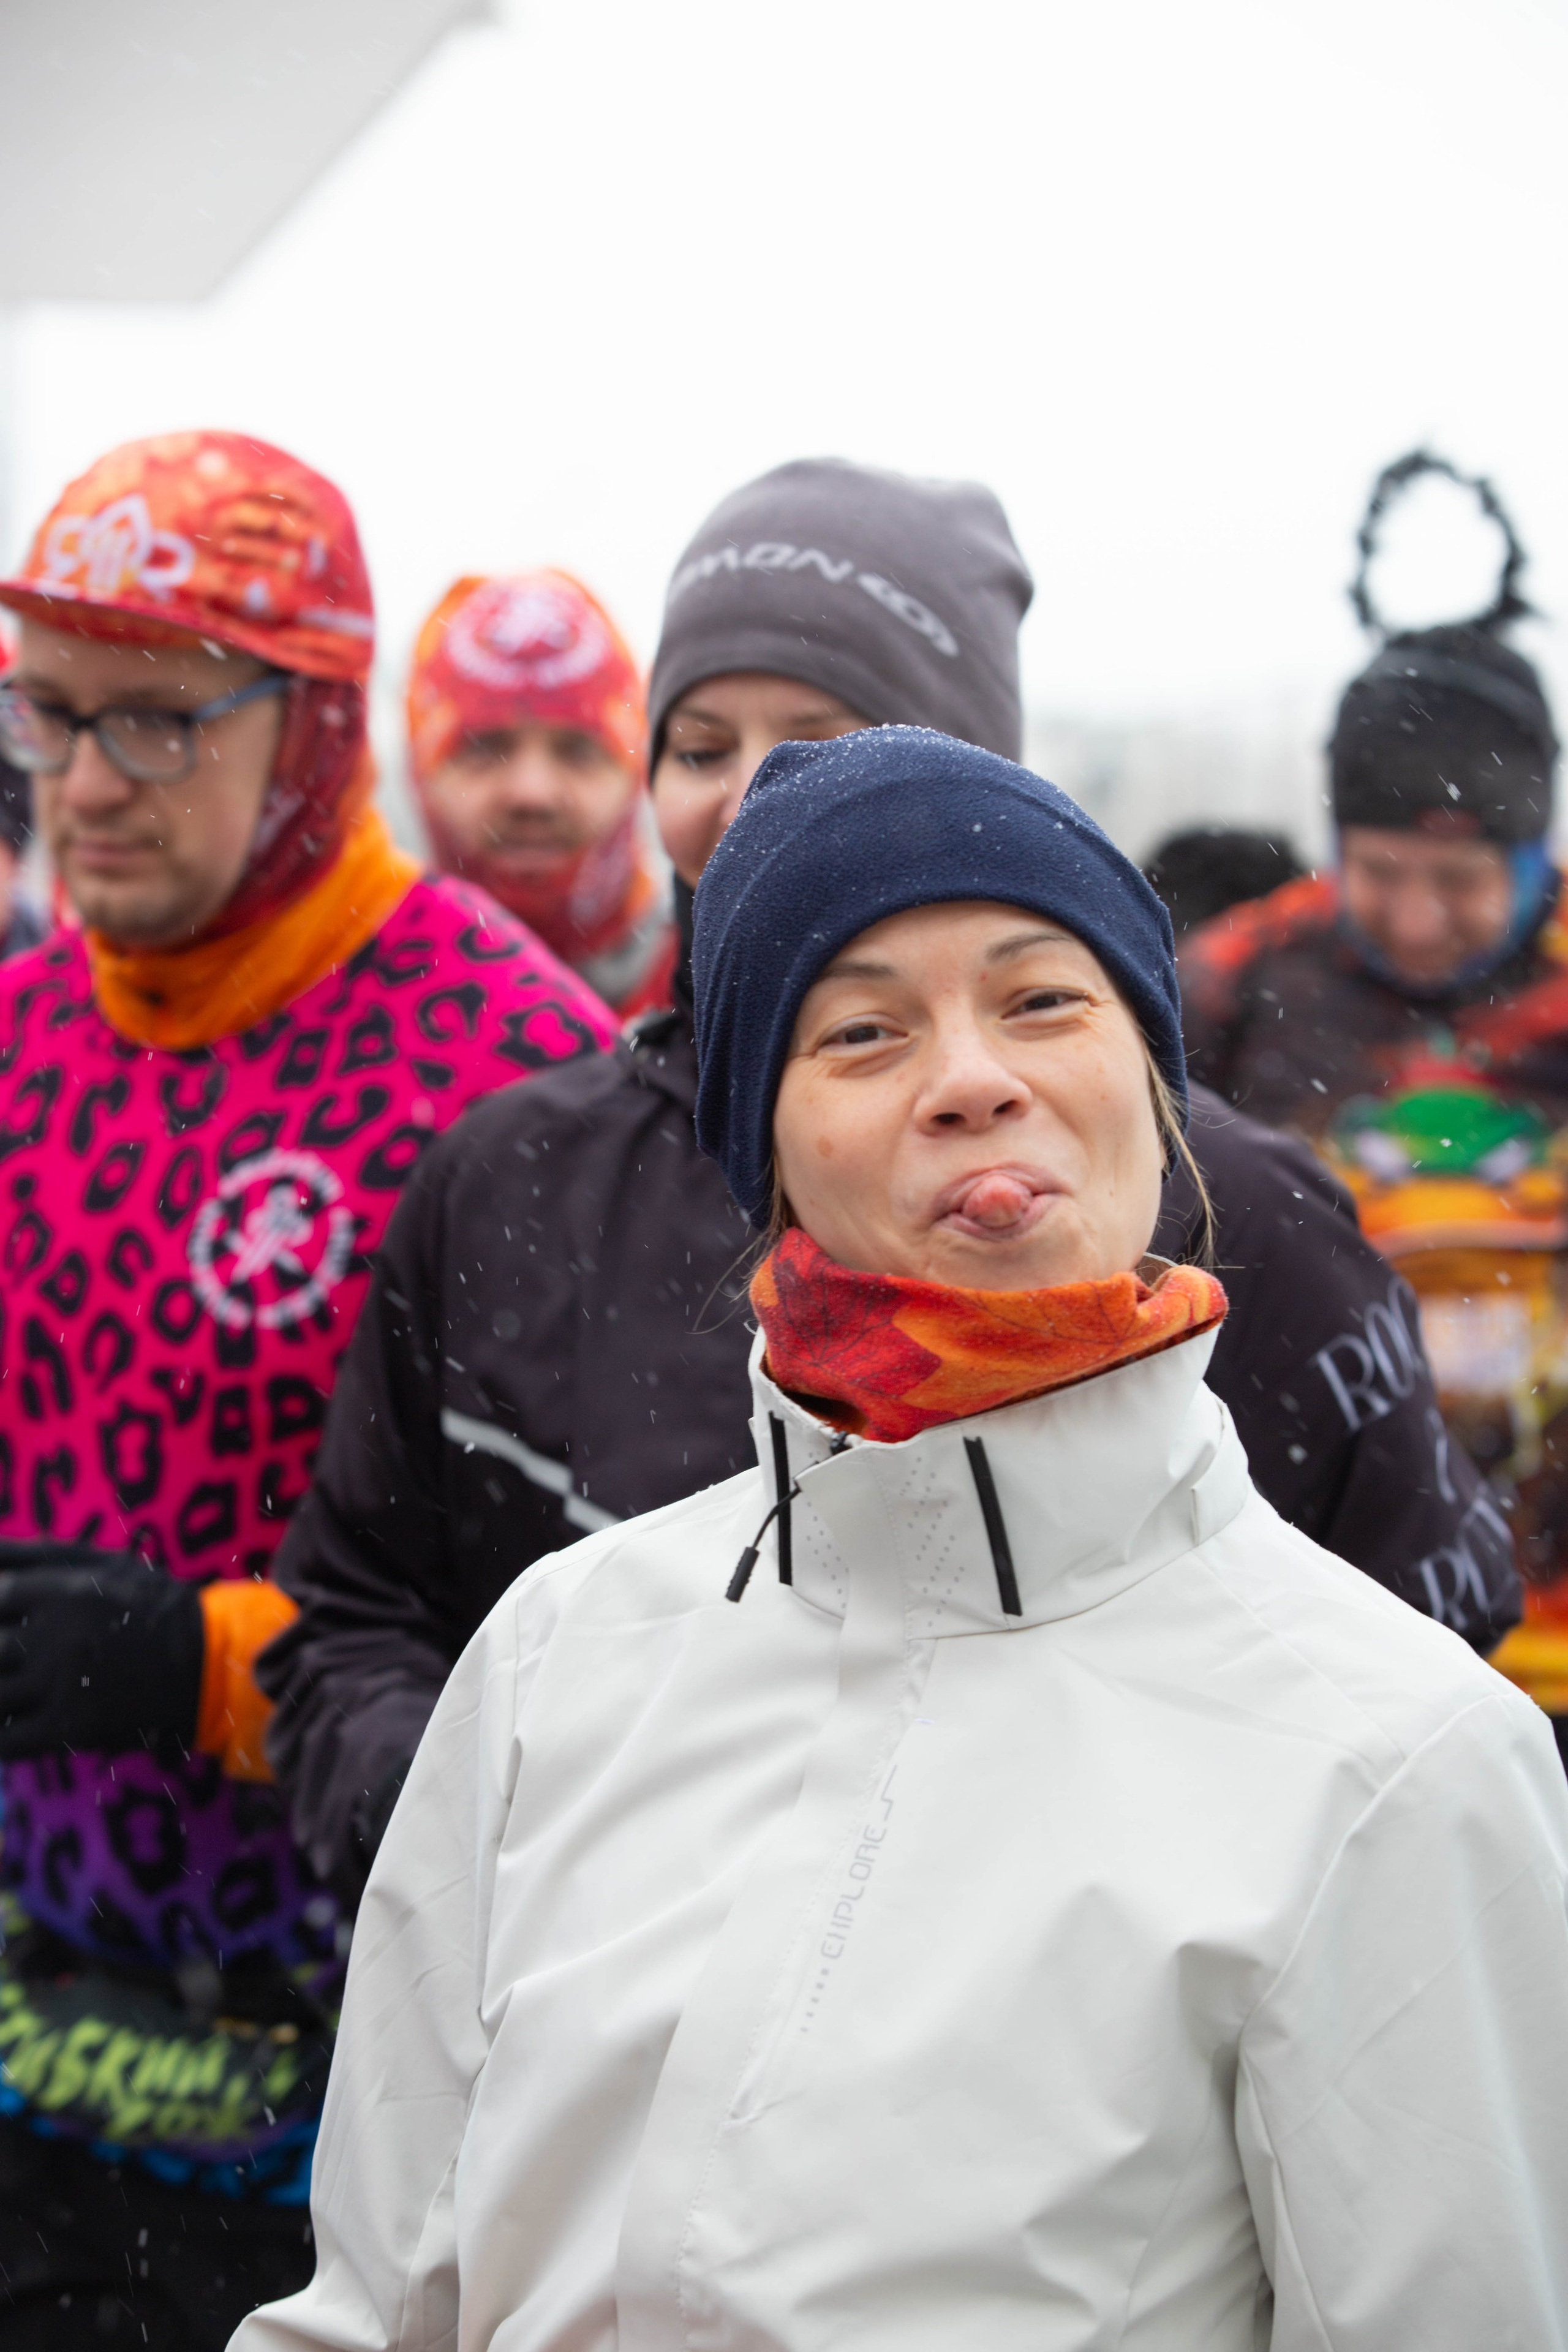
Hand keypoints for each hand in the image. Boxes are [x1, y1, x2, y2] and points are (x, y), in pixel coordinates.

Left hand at [0, 1543, 203, 1760]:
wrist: (209, 1663)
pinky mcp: (70, 1731)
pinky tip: (10, 1722)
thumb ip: (39, 1552)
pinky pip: (7, 1741)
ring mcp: (59, 1687)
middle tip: (11, 1654)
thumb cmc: (154, 1604)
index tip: (6, 1618)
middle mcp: (54, 1638)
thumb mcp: (105, 1563)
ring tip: (13, 1684)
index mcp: (60, 1592)